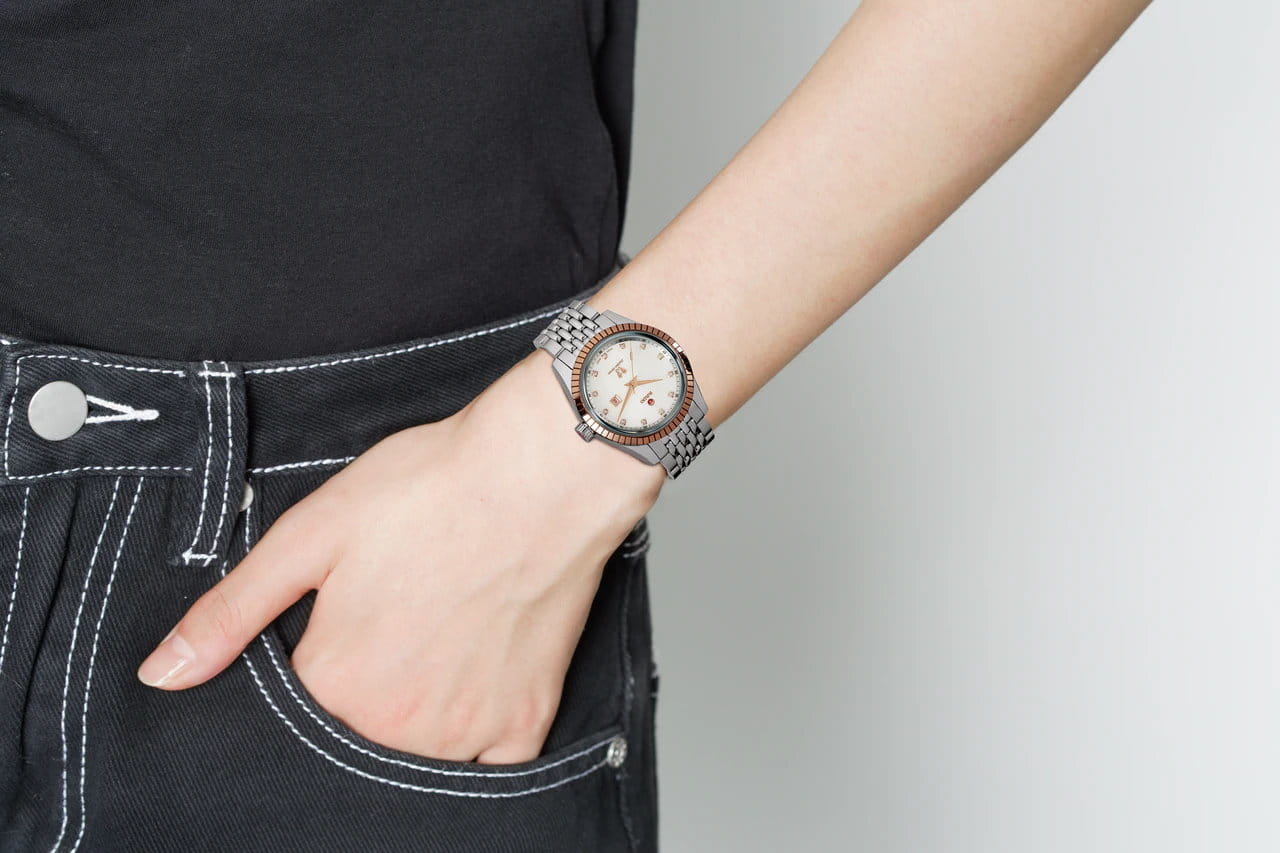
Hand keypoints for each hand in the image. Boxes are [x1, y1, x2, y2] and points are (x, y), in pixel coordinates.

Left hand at [136, 353, 665, 762]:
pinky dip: (476, 737)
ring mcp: (467, 731)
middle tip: (394, 623)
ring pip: (415, 757)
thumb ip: (232, 611)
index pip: (293, 713)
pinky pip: (489, 767)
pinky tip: (474, 678)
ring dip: (413, 718)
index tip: (339, 624)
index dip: (312, 665)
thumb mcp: (312, 533)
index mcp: (335, 681)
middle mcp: (397, 724)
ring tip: (433, 639)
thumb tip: (162, 674)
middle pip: (354, 739)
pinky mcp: (525, 722)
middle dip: (363, 693)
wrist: (542, 474)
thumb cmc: (432, 489)